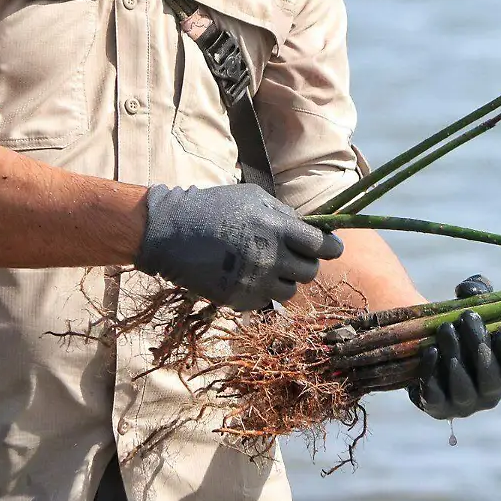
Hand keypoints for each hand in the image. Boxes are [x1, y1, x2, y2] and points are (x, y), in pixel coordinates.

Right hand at [134, 183, 342, 311]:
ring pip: (290, 291)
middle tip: (292, 256)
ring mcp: (255, 282)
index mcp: (277, 229)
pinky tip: (248, 277)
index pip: (323, 247)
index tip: (330, 247)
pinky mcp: (239, 299)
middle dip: (306, 263)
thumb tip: (309, 227)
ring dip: (285, 280)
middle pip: (310, 272)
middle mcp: (271, 258)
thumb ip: (284, 214)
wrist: (169, 233)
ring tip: (268, 267)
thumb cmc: (213, 208)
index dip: (331, 248)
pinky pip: (265, 302)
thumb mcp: (252, 198)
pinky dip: (262, 292)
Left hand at [407, 275, 500, 419]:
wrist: (426, 347)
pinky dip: (433, 372)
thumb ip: (478, 290)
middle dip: (480, 346)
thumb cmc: (460, 325)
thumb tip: (470, 290)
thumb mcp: (474, 302)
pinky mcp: (437, 408)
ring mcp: (464, 405)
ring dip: (455, 356)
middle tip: (467, 317)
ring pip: (464, 390)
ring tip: (445, 329)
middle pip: (492, 380)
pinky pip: (436, 397)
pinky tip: (430, 350)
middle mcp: (490, 394)